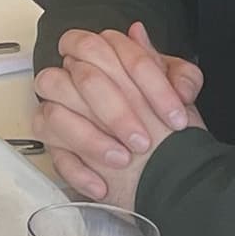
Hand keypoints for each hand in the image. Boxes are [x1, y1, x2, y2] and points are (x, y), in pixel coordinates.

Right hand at [32, 24, 203, 202]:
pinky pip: (54, 152)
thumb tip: (180, 83)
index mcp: (105, 50)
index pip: (121, 51)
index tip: (175, 115)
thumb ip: (182, 80)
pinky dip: (79, 171)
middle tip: (143, 141)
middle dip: (118, 112)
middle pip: (85, 78)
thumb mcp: (177, 94)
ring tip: (121, 160)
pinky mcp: (52, 139)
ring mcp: (58, 106)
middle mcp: (75, 73)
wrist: (156, 158)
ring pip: (56, 113)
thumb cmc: (160, 117)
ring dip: (90, 140)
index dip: (152, 84)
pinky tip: (103, 185)